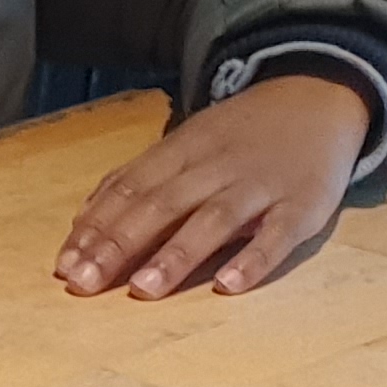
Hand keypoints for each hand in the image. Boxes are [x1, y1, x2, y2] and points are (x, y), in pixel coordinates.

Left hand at [56, 76, 371, 300]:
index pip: (131, 188)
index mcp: (184, 150)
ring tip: (142, 290)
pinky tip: (229, 285)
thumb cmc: (243, 135)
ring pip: (214, 219)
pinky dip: (254, 259)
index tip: (64, 264)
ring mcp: (262, 185)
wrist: (322, 96)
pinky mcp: (303, 204)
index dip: (97, 226)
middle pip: (163, 204)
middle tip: (84, 283)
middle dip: (120, 245)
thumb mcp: (189, 143)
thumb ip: (139, 179)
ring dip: (177, 255)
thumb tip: (82, 220)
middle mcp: (218, 166)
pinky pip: (278, 235)